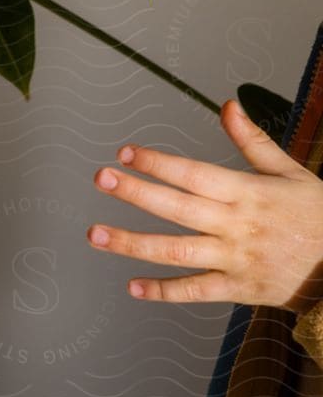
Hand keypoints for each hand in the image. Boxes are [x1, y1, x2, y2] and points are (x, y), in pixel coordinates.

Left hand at [87, 98, 322, 312]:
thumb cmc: (317, 214)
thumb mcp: (290, 172)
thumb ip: (252, 141)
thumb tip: (227, 104)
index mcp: (247, 193)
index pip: (194, 174)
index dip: (159, 163)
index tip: (125, 152)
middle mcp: (237, 226)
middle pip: (178, 208)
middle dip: (136, 193)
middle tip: (101, 178)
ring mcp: (237, 261)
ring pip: (179, 251)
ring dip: (134, 244)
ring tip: (96, 234)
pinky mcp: (242, 291)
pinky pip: (198, 291)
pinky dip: (165, 291)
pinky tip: (134, 286)